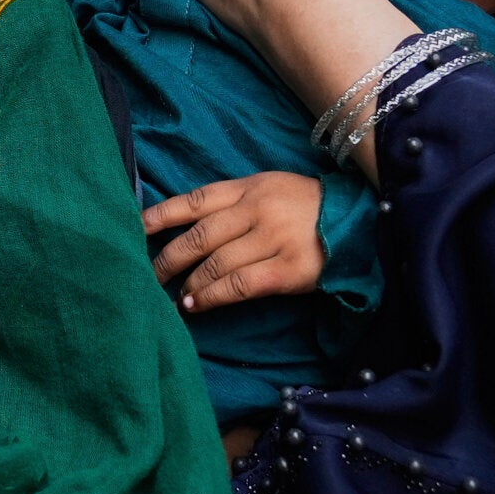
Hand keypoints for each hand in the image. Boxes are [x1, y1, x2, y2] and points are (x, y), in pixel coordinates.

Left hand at [144, 171, 326, 313]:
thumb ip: (233, 202)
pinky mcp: (288, 270)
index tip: (134, 231)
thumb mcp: (270, 189)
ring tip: (174, 298)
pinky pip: (238, 286)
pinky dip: (211, 298)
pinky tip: (195, 306)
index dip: (160, 216)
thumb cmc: (307, 208)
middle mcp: (257, 210)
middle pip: (198, 237)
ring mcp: (273, 239)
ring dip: (188, 285)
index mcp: (249, 187)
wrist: (360, 223)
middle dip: (167, 260)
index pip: (194, 200)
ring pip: (214, 264)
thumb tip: (187, 227)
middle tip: (147, 277)